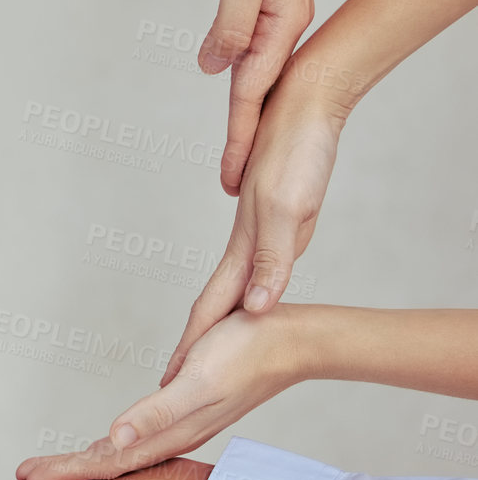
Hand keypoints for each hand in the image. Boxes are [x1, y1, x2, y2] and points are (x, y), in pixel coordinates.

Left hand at [17, 310, 308, 479]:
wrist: (290, 340)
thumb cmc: (245, 352)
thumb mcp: (197, 381)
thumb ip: (156, 414)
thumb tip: (115, 441)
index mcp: (170, 432)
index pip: (107, 462)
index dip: (67, 471)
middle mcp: (173, 434)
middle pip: (110, 460)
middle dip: (69, 470)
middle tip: (26, 478)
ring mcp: (183, 424)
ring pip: (126, 451)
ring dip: (91, 461)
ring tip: (59, 471)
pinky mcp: (190, 408)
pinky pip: (143, 435)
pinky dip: (119, 444)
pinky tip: (114, 445)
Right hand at [163, 61, 346, 372]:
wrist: (307, 100)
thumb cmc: (298, 151)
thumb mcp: (290, 209)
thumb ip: (272, 261)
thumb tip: (252, 311)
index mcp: (246, 242)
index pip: (213, 305)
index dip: (194, 344)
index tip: (172, 379)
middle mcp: (248, 237)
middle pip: (216, 298)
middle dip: (196, 339)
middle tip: (175, 374)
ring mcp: (261, 227)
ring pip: (235, 281)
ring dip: (218, 316)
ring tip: (207, 345)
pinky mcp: (280, 215)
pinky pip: (257, 264)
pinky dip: (246, 288)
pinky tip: (252, 290)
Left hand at [198, 0, 315, 190]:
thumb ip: (230, 23)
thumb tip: (218, 69)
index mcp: (282, 18)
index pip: (253, 90)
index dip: (239, 136)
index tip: (231, 178)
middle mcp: (281, 16)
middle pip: (255, 85)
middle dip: (244, 134)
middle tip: (231, 181)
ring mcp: (270, 2)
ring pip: (249, 63)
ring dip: (241, 105)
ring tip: (235, 146)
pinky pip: (242, 36)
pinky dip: (233, 62)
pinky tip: (229, 77)